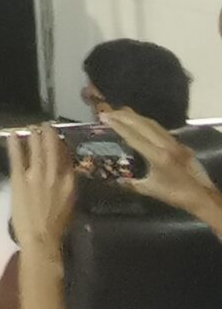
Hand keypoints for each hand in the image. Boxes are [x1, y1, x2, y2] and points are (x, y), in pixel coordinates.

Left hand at [10, 126, 76, 252]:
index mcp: (69, 183)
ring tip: (32, 127)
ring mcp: (36, 176)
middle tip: (46, 125)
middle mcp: (54, 176)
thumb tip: (65, 172)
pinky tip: (12, 135)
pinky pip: (17, 158)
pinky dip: (15, 145)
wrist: (42, 238)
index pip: (67, 158)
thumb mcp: (69, 203)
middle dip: (49, 135)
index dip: (62, 146)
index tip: (58, 137)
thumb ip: (67, 186)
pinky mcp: (19, 179)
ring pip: (36, 150)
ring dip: (34, 136)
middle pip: (52, 149)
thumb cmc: (56, 225)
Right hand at [106, 107, 221, 215]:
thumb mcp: (151, 190)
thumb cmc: (177, 195)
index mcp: (158, 156)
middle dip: (124, 116)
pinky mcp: (181, 144)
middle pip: (142, 124)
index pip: (134, 136)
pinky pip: (161, 129)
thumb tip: (115, 180)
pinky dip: (147, 123)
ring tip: (121, 113)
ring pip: (152, 124)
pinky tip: (141, 124)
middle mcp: (167, 145)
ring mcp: (175, 143)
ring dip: (136, 117)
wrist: (204, 197)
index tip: (104, 117)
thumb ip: (132, 183)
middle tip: (108, 112)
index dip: (118, 126)